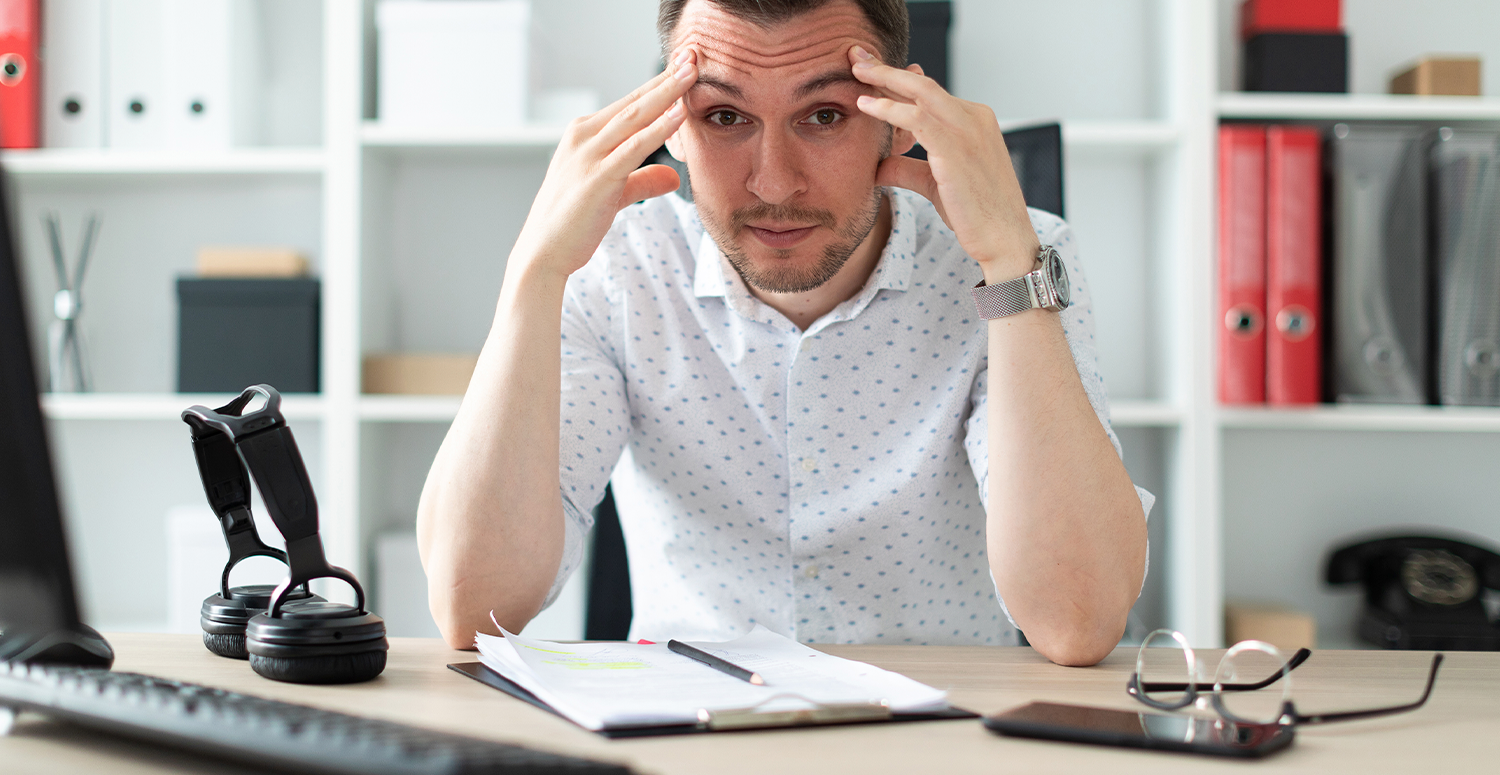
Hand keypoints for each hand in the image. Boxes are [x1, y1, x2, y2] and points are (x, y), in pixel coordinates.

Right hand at [509, 50, 698, 278]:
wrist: (543, 253)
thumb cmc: (571, 224)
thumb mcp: (613, 195)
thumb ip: (642, 181)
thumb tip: (672, 177)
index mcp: (582, 135)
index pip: (628, 104)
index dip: (657, 85)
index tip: (683, 67)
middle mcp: (583, 138)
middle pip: (633, 101)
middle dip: (666, 78)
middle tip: (693, 56)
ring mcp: (589, 155)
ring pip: (635, 116)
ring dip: (666, 92)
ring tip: (692, 72)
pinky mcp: (598, 177)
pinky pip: (634, 147)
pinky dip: (659, 127)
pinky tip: (679, 113)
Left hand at [849, 46, 1037, 279]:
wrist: (1004, 238)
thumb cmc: (977, 214)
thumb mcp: (935, 184)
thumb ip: (907, 169)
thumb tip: (878, 165)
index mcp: (974, 120)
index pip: (929, 94)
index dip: (897, 81)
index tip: (870, 73)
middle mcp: (974, 117)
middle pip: (922, 84)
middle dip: (886, 68)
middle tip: (857, 56)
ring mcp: (968, 129)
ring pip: (919, 92)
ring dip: (884, 78)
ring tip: (856, 69)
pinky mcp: (957, 148)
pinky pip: (917, 118)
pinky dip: (889, 109)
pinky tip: (866, 105)